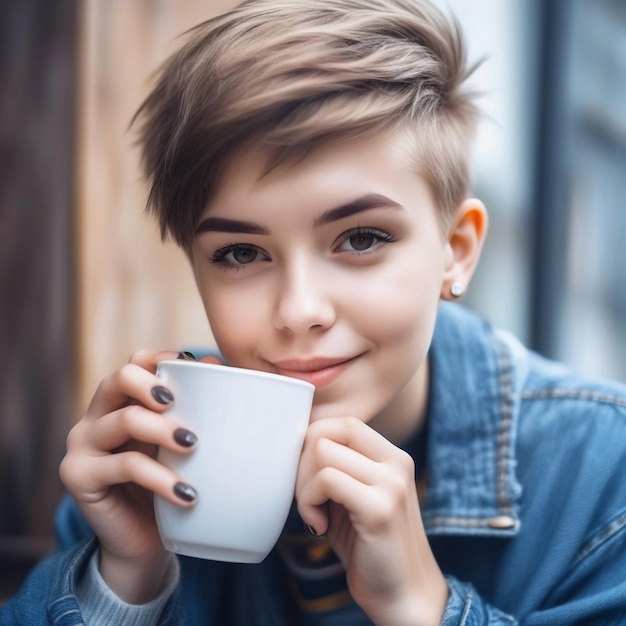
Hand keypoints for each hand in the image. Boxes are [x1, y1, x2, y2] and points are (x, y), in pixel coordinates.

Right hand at [59, 349, 221, 602]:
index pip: (134, 362)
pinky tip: (187, 493)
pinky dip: (160, 477)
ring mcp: (82, 445)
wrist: (142, 543)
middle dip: (154, 385)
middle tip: (181, 403)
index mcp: (120, 402)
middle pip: (118, 378)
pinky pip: (124, 465)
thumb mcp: (180, 445)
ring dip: (163, 430)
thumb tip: (217, 365)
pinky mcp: (79, 477)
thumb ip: (193, 409)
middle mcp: (96, 417)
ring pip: (124, 419)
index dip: (161, 358)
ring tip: (193, 445)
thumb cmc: (166, 484)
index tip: (195, 367)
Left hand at [296, 417, 447, 625]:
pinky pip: (326, 480)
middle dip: (301, 462)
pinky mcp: (379, 508)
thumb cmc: (368, 547)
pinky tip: (318, 526)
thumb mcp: (351, 497)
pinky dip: (308, 503)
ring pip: (321, 452)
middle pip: (327, 431)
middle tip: (306, 498)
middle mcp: (396, 462)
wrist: (403, 597)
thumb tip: (297, 443)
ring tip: (313, 515)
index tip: (305, 477)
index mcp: (392, 456)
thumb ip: (336, 468)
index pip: (342, 422)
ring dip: (303, 487)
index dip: (313, 442)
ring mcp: (391, 483)